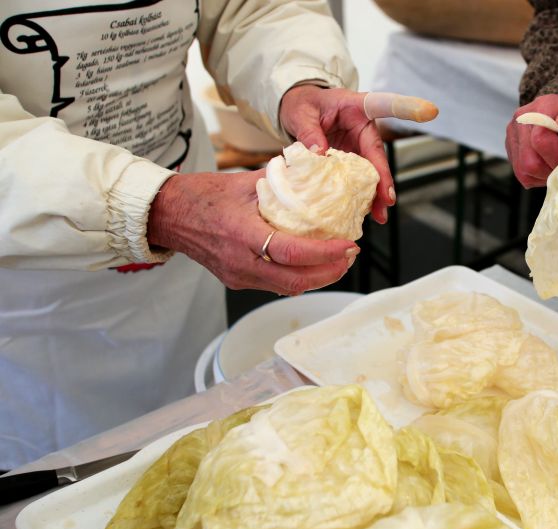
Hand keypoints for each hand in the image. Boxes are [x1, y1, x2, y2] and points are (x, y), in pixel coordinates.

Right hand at [147, 171, 357, 294]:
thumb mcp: (243, 182)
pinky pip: (274, 285)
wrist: (167, 214)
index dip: (324, 253)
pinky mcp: (237, 280)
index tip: (347, 245)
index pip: (292, 253)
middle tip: (349, 256)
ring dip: (316, 278)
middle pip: (296, 280)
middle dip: (329, 272)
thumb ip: (280, 180)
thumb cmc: (201, 195)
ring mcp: (238, 275)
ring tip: (337, 261)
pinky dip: (298, 277)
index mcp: (243, 234)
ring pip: (287, 287)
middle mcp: (241, 262)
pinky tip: (312, 265)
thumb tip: (313, 170)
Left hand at [279, 86, 437, 223]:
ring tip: (379, 215)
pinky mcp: (352, 160)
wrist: (297, 111)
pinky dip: (362, 196)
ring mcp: (359, 146)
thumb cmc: (303, 104)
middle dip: (384, 178)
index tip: (430, 111)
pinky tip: (364, 212)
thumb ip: (309, 131)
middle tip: (388, 199)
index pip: (386, 104)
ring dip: (376, 194)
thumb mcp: (301, 113)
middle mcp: (364, 128)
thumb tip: (319, 155)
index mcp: (357, 106)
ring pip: (373, 172)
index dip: (408, 108)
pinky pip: (360, 180)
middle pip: (378, 153)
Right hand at [506, 94, 557, 187]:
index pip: (540, 137)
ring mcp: (513, 135)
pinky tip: (550, 166)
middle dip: (552, 168)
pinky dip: (538, 177)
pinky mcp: (511, 150)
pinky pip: (522, 175)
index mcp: (543, 106)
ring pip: (524, 170)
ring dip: (545, 175)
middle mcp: (522, 119)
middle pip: (530, 160)